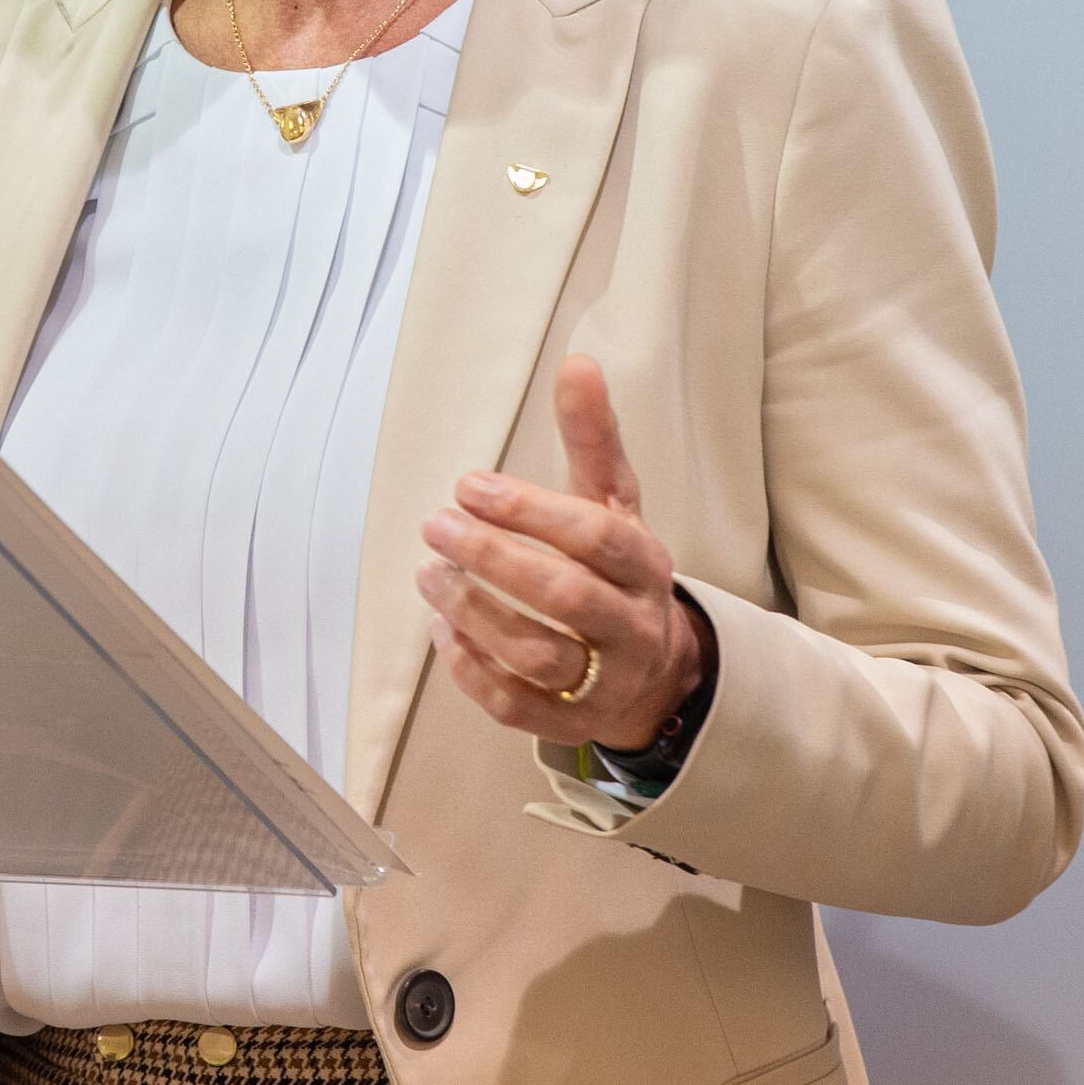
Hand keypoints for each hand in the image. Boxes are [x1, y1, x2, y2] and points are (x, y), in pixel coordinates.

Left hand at [418, 355, 714, 753]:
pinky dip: (472, 671)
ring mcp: (605, 679)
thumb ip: (592, 439)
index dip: (530, 510)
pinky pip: (518, 706)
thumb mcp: (613, 503)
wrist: (656, 671)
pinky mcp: (571, 722)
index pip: (595, 536)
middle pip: (566, 596)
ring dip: (474, 614)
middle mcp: (632, 624)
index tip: (468, 484)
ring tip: (427, 575)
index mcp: (645, 565)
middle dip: (494, 559)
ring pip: (539, 654)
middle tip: (436, 526)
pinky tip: (441, 631)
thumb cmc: (616, 570)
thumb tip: (577, 362)